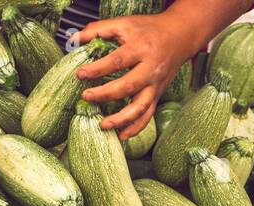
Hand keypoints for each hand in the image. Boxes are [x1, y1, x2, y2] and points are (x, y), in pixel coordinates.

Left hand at [74, 12, 202, 139]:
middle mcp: (150, 69)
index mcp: (141, 48)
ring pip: (140, 107)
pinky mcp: (157, 95)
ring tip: (103, 125)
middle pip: (128, 86)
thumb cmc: (148, 29)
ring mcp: (155, 85)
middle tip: (86, 97)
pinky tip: (122, 135)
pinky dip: (136, 128)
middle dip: (106, 94)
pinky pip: (148, 116)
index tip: (80, 74)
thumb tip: (73, 40)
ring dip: (122, 119)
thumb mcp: (124, 23)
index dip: (98, 69)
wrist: (179, 37)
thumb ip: (98, 30)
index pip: (117, 61)